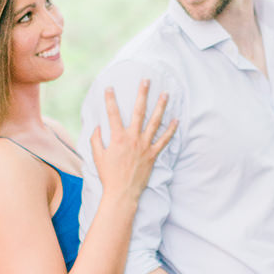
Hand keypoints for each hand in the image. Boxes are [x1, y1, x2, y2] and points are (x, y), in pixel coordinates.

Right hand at [90, 81, 176, 205]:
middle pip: (138, 111)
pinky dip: (171, 130)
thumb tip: (97, 127)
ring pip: (155, 122)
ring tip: (166, 94)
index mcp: (117, 138)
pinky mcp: (153, 155)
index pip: (113, 114)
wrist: (122, 193)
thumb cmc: (108, 175)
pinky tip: (176, 120)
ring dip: (160, 106)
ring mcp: (144, 146)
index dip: (110, 100)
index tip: (109, 88)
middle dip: (142, 94)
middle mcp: (133, 139)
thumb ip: (96, 140)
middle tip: (146, 81)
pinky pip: (164, 140)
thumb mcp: (97, 157)